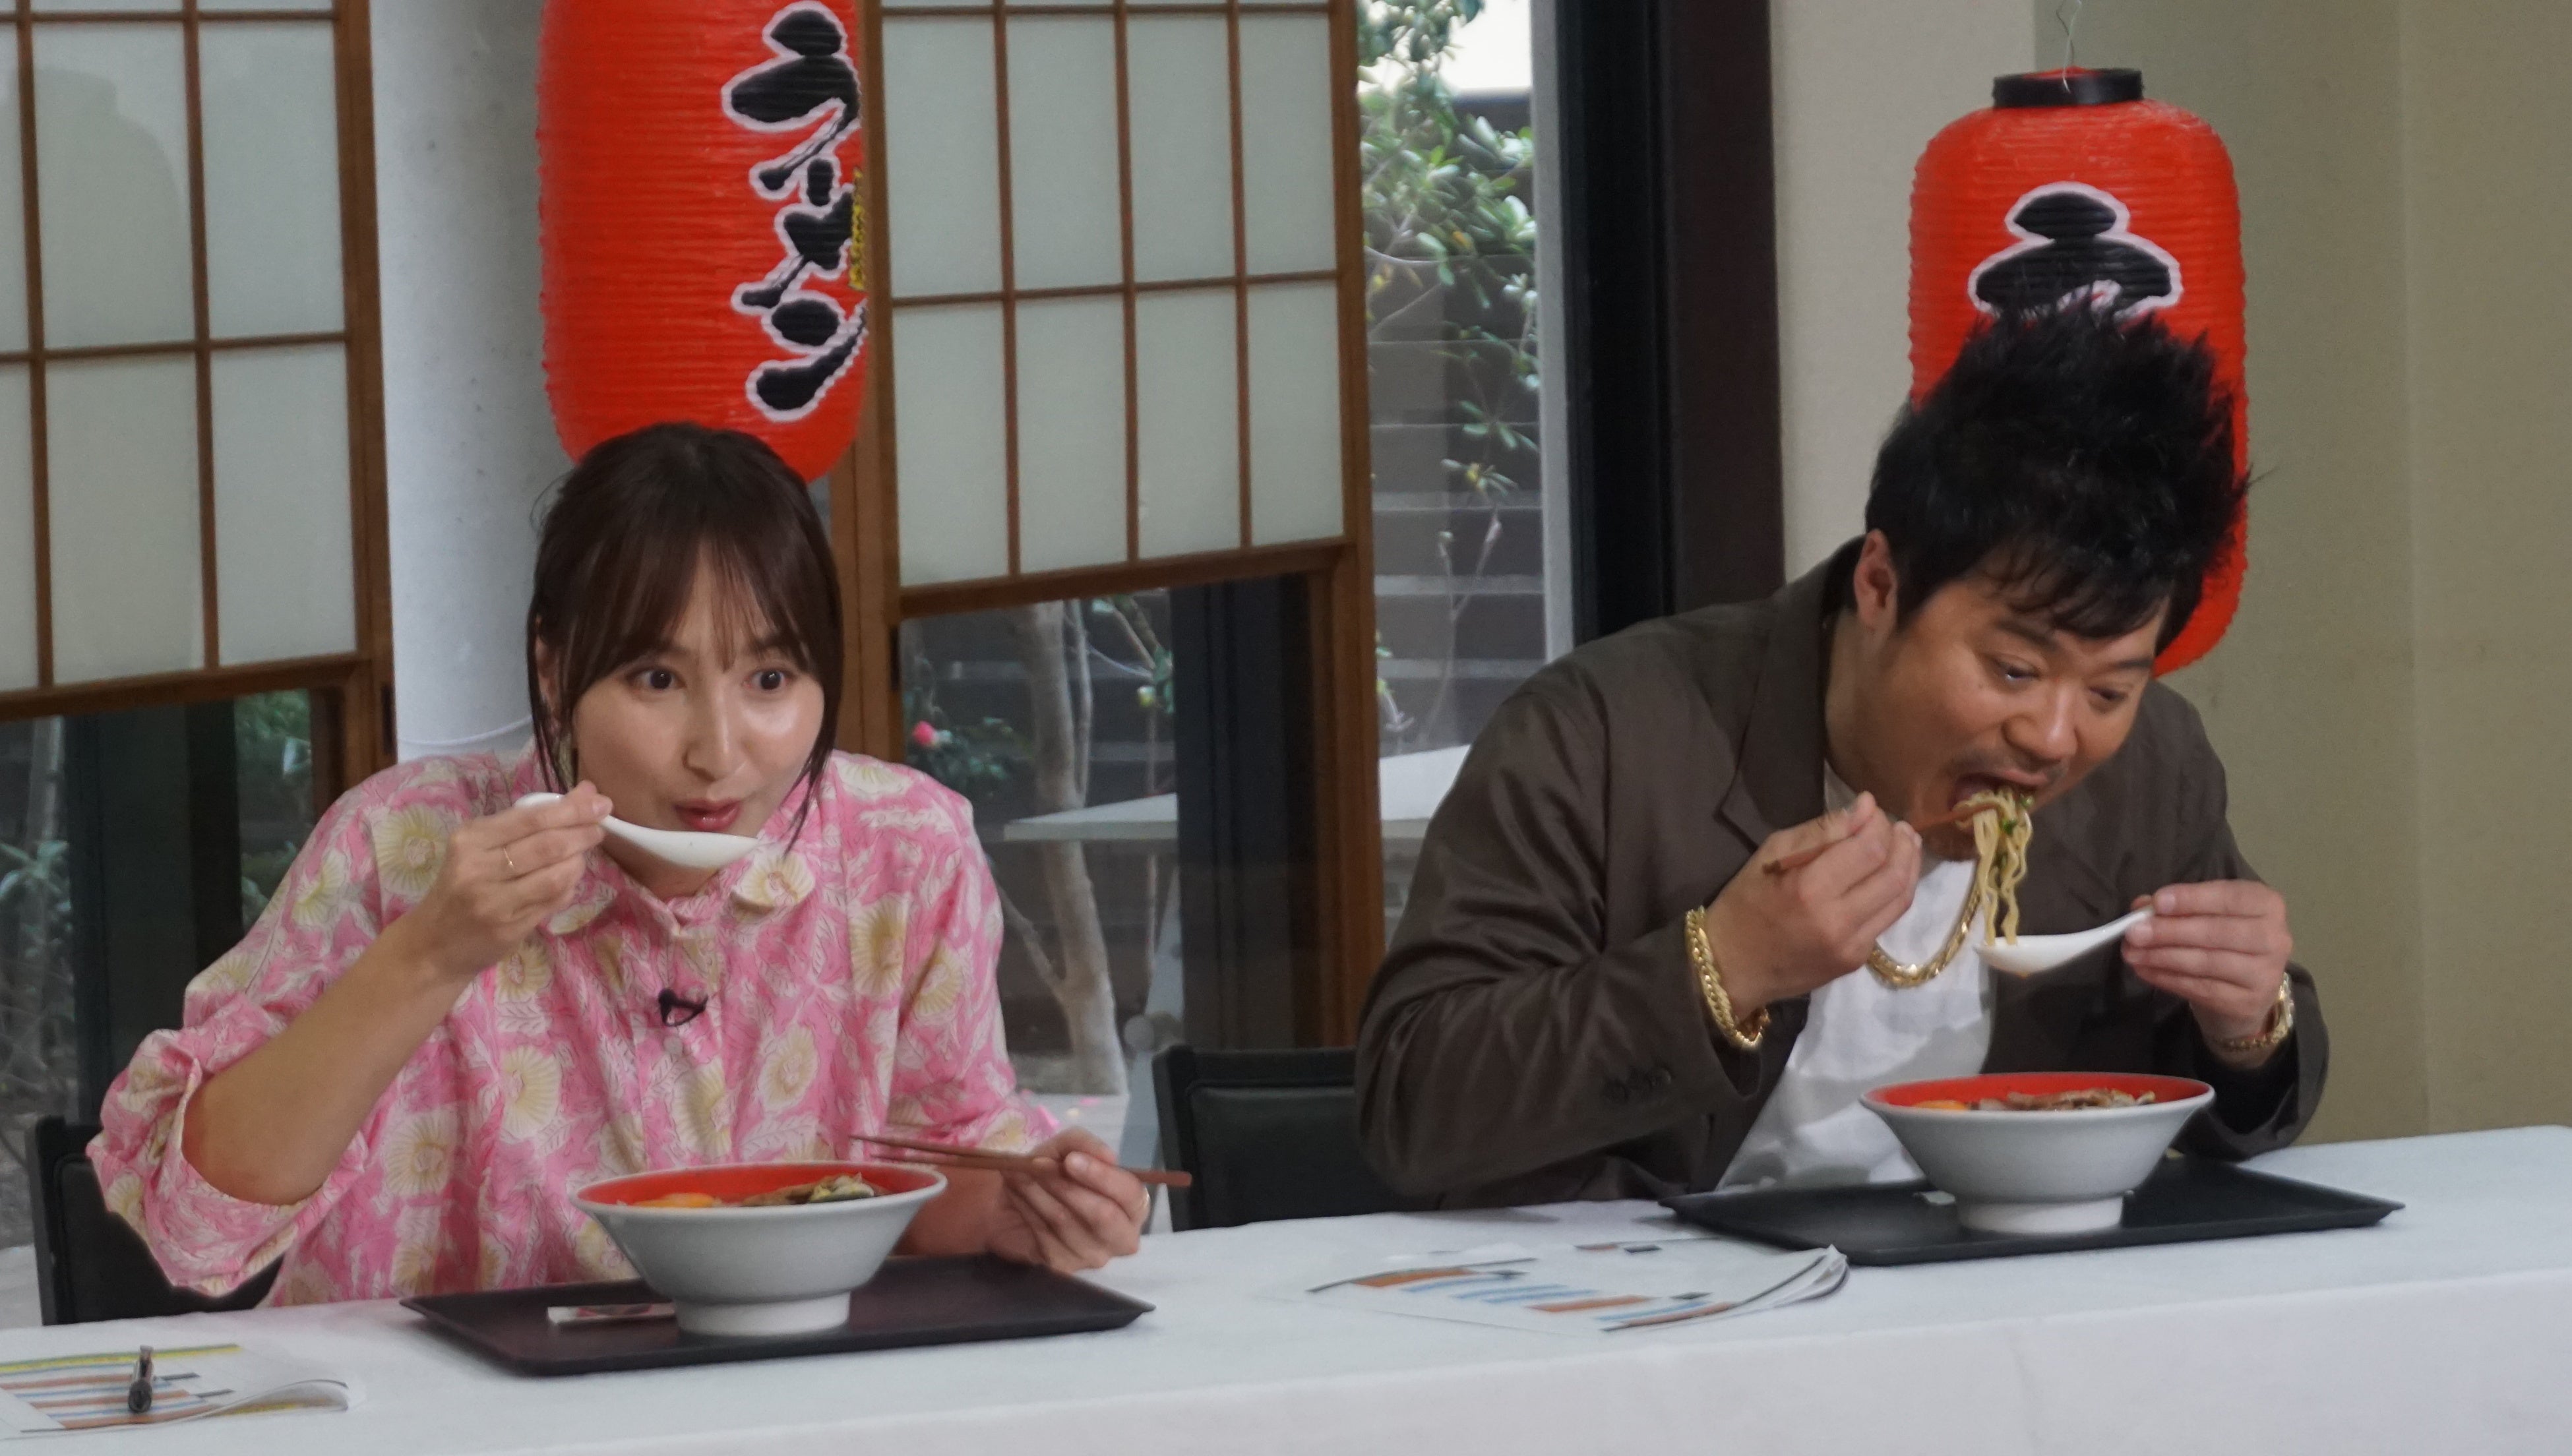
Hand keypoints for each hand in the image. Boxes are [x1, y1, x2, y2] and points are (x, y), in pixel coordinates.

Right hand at [396, 783, 610, 983]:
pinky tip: (570, 879)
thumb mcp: (477, 848)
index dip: (571, 809)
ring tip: (583, 854)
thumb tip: (585, 793)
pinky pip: (553, 901)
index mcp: (470, 840)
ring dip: (578, 861)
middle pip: (547, 845)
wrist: (432, 944)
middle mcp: (479, 869)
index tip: (599, 802)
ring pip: (555, 875)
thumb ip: (526, 823)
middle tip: (601, 825)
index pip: (531, 818)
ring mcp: (495, 902)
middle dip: (582, 832)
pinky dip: (569, 886)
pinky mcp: (509, 928)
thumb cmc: (460, 887)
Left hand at [985, 1129, 1148, 1272]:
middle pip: (1105, 1216)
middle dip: (1069, 1187)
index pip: (1131, 1194)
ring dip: (1041, 1193)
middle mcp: (1121, 1236)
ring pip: (1068, 1222)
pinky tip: (1019, 1196)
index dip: (1103, 1176)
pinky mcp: (1064, 1266)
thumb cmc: (1051, 1173)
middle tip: (1040, 1166)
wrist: (1011, 1204)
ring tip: (1023, 1175)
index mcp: (1132, 1205)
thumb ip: (1084, 1144)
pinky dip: (1028, 1208)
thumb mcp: (1063, 1149)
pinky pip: (1045, 1234)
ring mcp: (1093, 1255)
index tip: (1071, 1160)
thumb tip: (1108, 1157)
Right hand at [1703, 792, 1920, 1013]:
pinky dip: (1895, 892)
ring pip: (1901, 898)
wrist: (1731, 967)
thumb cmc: (1743, 904)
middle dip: (1902, 842)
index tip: (1871, 809)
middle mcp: (1837, 920)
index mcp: (1809, 888)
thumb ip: (1821, 831)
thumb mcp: (1770, 854)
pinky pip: (1888, 919)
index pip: (1869, 848)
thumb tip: (1865, 808)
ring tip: (1904, 845)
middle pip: (1893, 873)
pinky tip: (1888, 876)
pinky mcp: (1856, 960)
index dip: (1878, 823)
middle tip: (1895, 826)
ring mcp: (1851, 945)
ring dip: (1909, 866)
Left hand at [2123, 881, 2292, 1059]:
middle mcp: (2275, 938)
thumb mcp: (2204, 915)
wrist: (2244, 992)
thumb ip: (2175, 907)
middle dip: (2170, 931)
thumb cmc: (2222, 941)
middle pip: (2216, 932)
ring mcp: (2265, 973)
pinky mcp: (2247, 1002)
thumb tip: (2140, 907)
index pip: (2229, 897)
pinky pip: (2201, 988)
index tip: (2157, 902)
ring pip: (2207, 962)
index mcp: (2267, 904)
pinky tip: (2145, 971)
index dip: (2192, 899)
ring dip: (2162, 957)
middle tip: (2133, 932)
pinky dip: (2168, 979)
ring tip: (2131, 953)